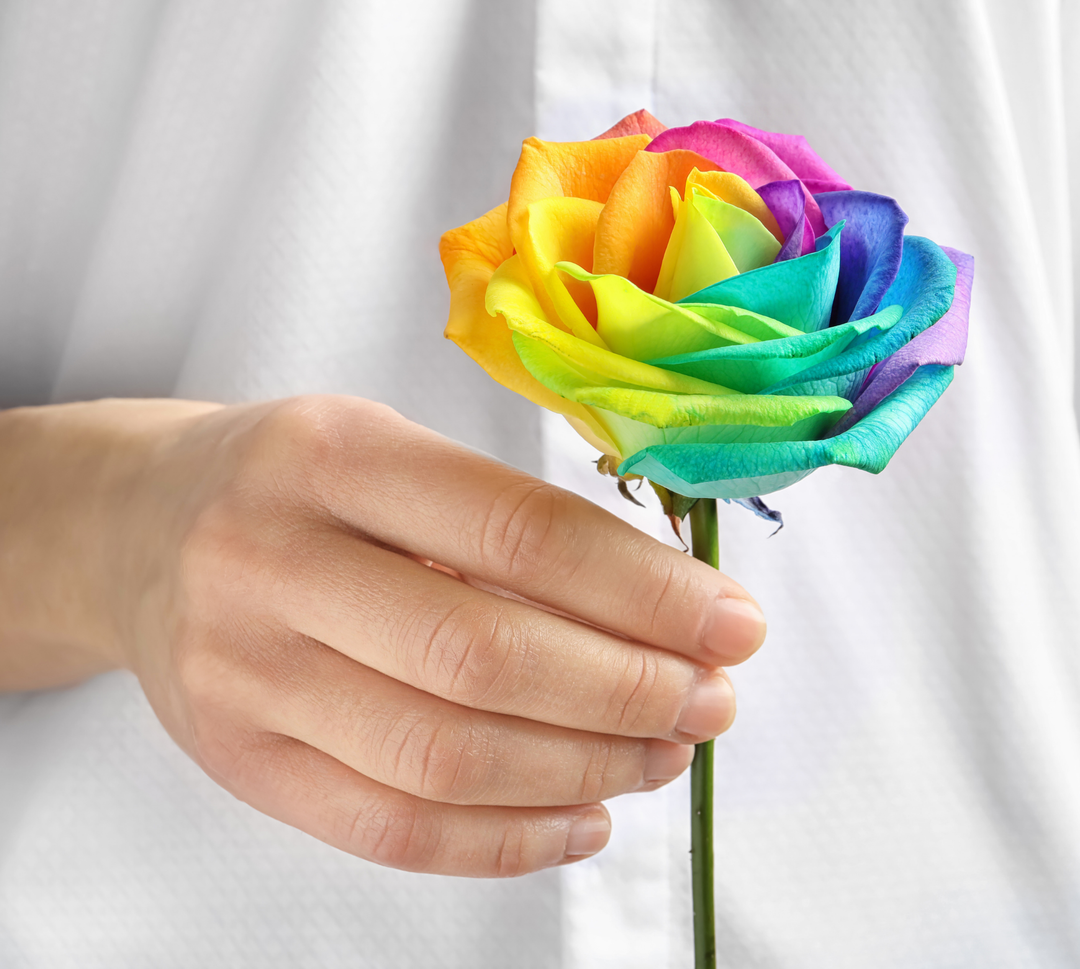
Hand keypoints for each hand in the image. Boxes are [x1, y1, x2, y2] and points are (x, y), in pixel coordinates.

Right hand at [0, 396, 765, 876]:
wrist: (139, 530)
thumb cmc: (298, 482)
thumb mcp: (392, 447)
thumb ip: (513, 517)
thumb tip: (673, 607)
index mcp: (332, 455)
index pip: (519, 534)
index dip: (646, 591)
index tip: (732, 623)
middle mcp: (273, 562)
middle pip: (487, 657)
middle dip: (630, 691)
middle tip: (712, 700)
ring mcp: (244, 674)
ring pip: (445, 758)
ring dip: (586, 768)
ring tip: (665, 752)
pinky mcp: (239, 764)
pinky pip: (392, 831)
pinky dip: (509, 839)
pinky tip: (585, 817)